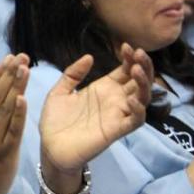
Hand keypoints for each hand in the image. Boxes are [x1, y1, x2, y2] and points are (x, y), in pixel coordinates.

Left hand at [40, 45, 151, 173]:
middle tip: (138, 53)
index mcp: (103, 89)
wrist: (50, 147)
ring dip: (144, 83)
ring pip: (142, 98)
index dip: (129, 58)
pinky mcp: (116, 131)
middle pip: (139, 80)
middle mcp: (115, 100)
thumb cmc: (56, 121)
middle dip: (143, 66)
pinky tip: (132, 100)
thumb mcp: (59, 92)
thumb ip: (72, 74)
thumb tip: (89, 57)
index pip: (124, 70)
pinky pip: (135, 120)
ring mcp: (117, 115)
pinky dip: (138, 110)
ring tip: (137, 69)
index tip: (126, 46)